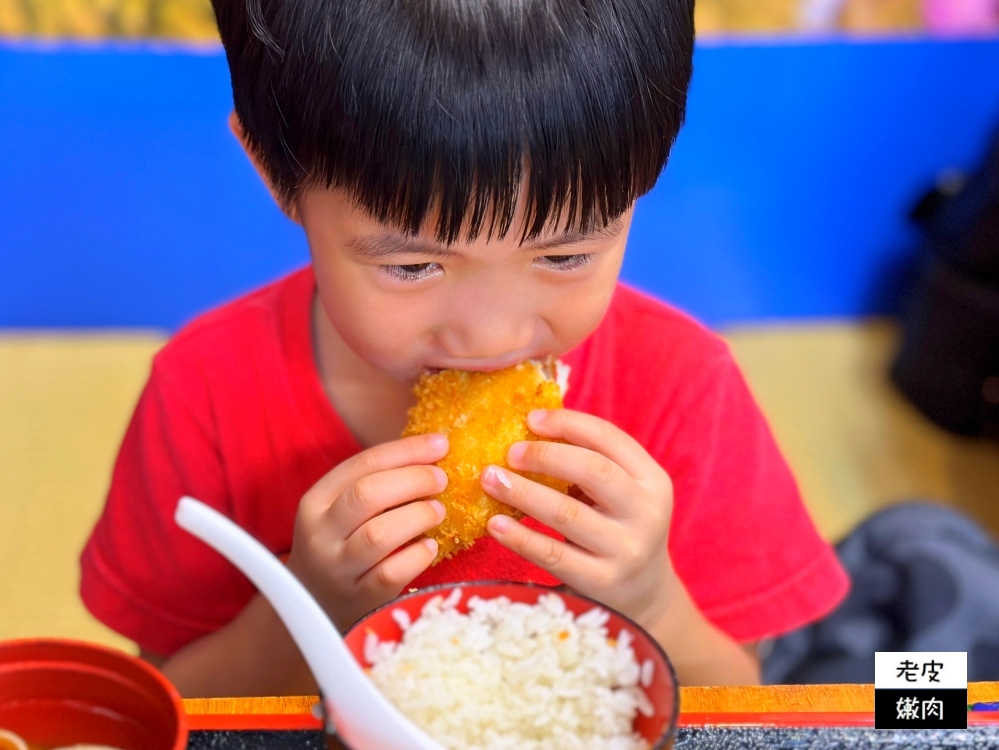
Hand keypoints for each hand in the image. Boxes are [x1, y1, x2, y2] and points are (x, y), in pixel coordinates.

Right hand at [287, 434, 448, 630]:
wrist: (315, 605)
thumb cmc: (343, 544)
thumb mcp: (342, 510)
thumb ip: (378, 481)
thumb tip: (435, 448)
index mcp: (316, 501)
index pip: (363, 464)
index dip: (407, 450)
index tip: (440, 444)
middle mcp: (321, 534)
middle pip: (368, 495)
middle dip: (414, 480)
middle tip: (441, 480)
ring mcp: (337, 570)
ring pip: (379, 535)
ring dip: (418, 516)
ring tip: (439, 511)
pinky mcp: (358, 601)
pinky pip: (391, 574)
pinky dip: (417, 556)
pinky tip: (430, 547)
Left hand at [481, 409, 676, 629]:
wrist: (644, 593)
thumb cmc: (618, 526)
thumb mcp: (622, 492)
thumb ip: (589, 461)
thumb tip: (530, 426)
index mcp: (652, 480)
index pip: (609, 439)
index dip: (568, 423)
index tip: (530, 420)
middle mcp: (646, 513)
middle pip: (592, 471)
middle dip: (545, 456)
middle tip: (509, 453)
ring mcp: (626, 550)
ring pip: (567, 513)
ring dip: (522, 493)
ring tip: (491, 480)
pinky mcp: (602, 582)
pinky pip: (552, 555)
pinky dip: (520, 537)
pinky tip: (494, 524)